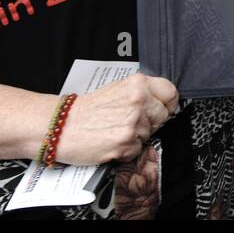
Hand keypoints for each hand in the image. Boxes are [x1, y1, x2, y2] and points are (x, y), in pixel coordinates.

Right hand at [53, 73, 178, 164]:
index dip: (168, 102)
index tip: (164, 107)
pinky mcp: (127, 143)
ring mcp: (134, 123)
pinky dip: (127, 149)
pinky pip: (138, 148)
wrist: (63, 126)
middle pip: (163, 115)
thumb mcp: (117, 88)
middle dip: (151, 121)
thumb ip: (140, 92)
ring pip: (150, 133)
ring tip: (116, 130)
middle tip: (130, 121)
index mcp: (138, 84)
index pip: (170, 92)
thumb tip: (161, 100)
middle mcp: (139, 101)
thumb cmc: (88, 109)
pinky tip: (112, 141)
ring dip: (137, 135)